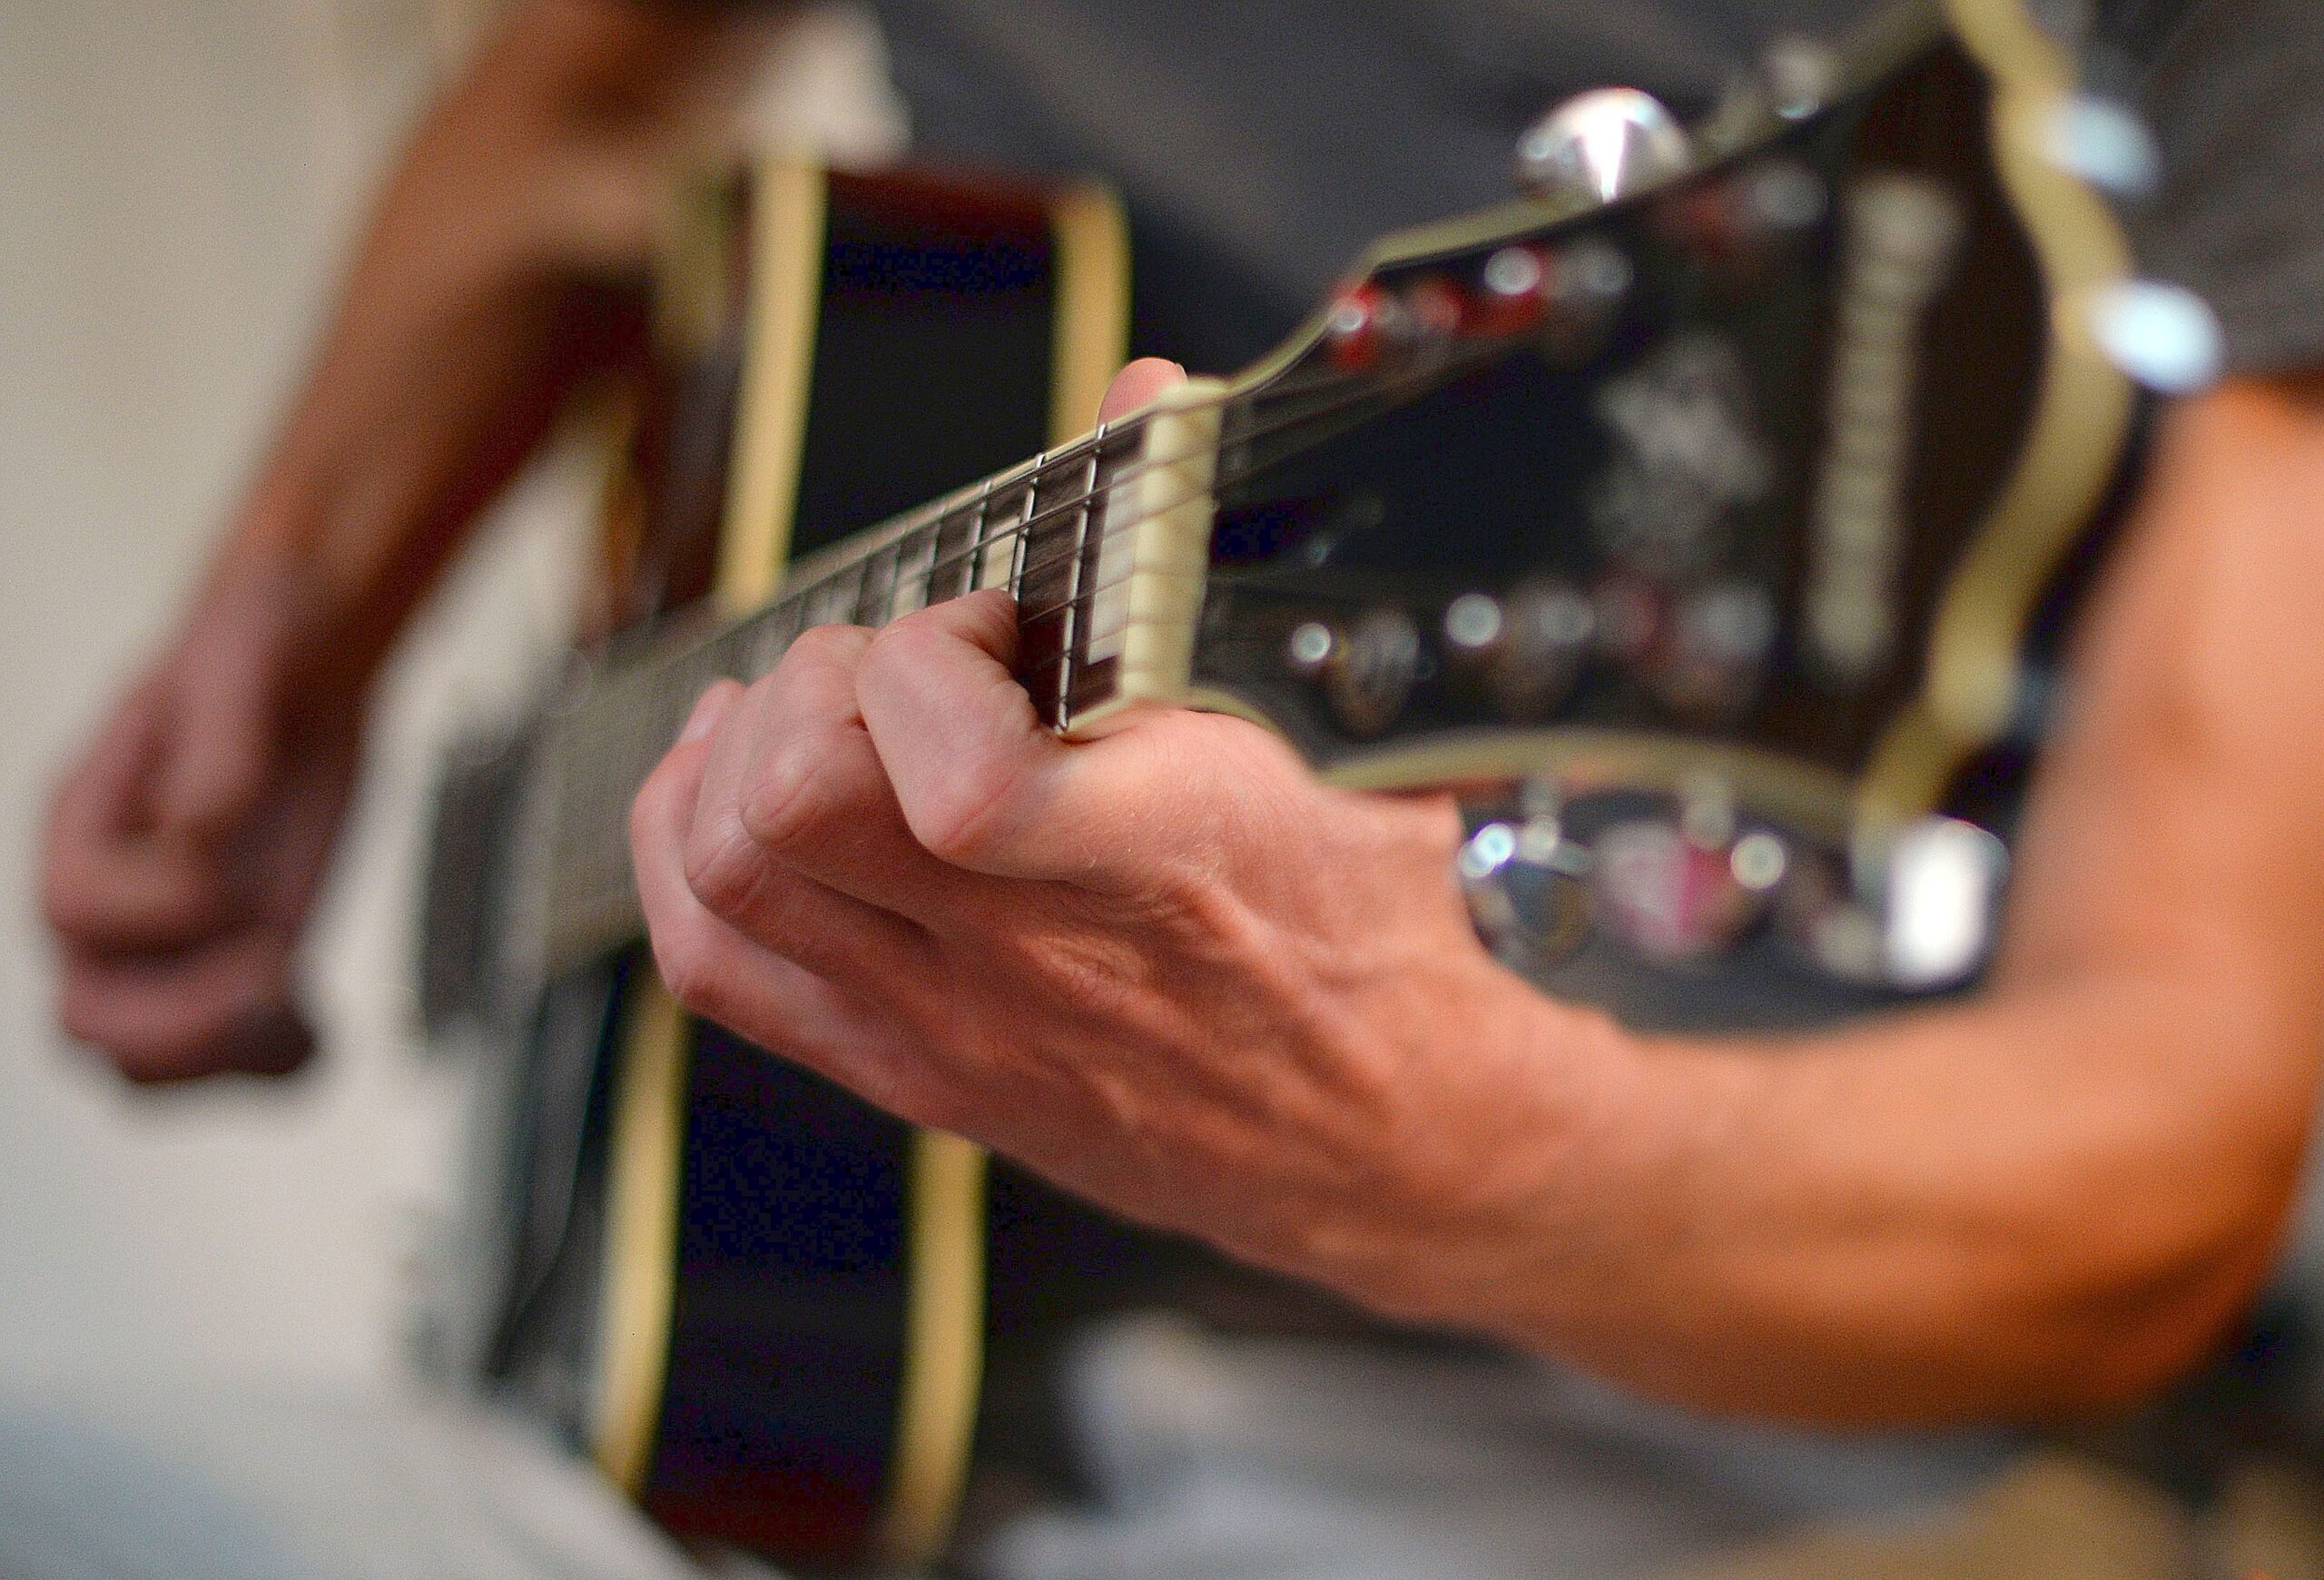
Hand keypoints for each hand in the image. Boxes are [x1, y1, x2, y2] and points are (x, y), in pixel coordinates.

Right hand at [42, 555, 365, 1081]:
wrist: (305, 665)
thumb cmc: (258, 651)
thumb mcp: (242, 661)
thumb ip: (220, 743)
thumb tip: (204, 828)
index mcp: (84, 826)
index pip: (74, 911)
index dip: (161, 911)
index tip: (240, 876)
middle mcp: (113, 904)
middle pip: (89, 1024)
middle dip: (181, 1027)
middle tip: (281, 977)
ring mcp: (173, 946)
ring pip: (151, 1069)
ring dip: (227, 1063)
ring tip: (307, 1013)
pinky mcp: (242, 958)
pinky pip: (235, 1057)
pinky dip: (280, 1065)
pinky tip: (329, 1028)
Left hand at [626, 362, 1587, 1313]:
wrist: (1376, 1129)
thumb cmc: (1365, 929)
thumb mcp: (1344, 730)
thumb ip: (1220, 560)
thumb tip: (1149, 401)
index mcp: (1154, 860)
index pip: (956, 781)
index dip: (930, 659)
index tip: (990, 621)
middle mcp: (1028, 957)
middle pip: (790, 813)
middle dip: (816, 683)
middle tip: (897, 661)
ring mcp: (948, 1023)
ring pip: (724, 878)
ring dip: (735, 753)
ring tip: (812, 707)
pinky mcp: (906, 1066)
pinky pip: (716, 963)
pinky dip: (685, 848)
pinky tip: (736, 789)